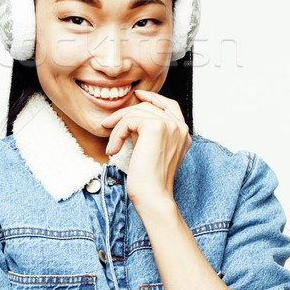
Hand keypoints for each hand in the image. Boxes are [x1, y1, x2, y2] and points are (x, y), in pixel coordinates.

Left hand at [100, 90, 191, 208]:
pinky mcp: (156, 126)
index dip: (152, 97)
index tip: (137, 95)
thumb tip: (131, 119)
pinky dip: (117, 134)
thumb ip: (150, 132)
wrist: (153, 195)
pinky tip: (114, 149)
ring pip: (135, 113)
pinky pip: (129, 121)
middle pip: (147, 107)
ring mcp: (170, 125)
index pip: (169, 105)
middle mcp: (180, 127)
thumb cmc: (150, 180)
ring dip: (117, 128)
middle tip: (107, 124)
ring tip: (112, 146)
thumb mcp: (153, 150)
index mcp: (182, 133)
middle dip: (124, 114)